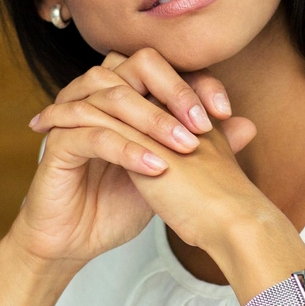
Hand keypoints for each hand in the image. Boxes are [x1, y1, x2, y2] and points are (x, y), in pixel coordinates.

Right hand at [9, 50, 245, 267]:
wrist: (76, 240)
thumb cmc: (118, 203)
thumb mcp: (169, 172)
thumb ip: (204, 146)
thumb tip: (247, 125)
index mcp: (124, 96)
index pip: (163, 68)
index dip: (196, 83)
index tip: (224, 111)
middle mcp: (98, 97)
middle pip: (135, 65)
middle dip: (174, 90)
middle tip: (203, 124)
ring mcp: (74, 117)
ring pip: (113, 96)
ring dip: (152, 119)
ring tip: (183, 147)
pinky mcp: (57, 145)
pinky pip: (91, 135)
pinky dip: (126, 149)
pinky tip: (155, 168)